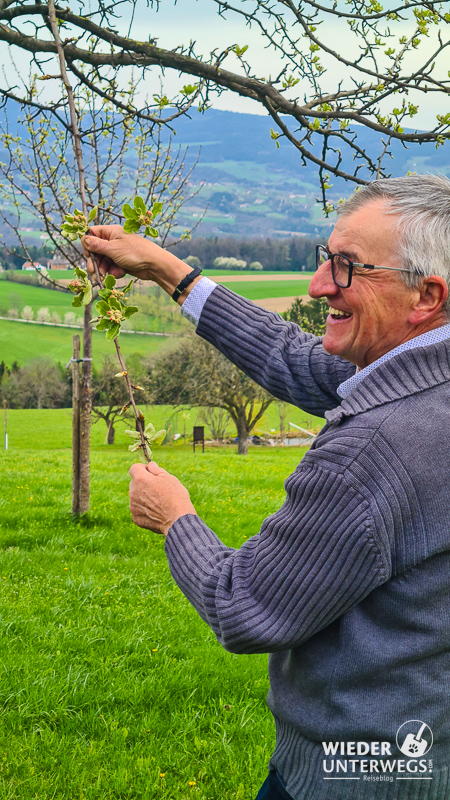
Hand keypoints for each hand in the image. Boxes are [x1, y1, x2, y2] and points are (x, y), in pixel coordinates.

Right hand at [82, 225, 200, 300]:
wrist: (154, 265)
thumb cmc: (135, 252)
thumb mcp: (113, 248)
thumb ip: (97, 245)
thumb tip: (83, 239)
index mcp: (111, 232)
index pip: (93, 233)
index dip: (88, 243)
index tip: (87, 254)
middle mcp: (114, 240)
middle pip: (96, 250)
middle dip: (95, 261)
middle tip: (92, 271)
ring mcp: (118, 252)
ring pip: (104, 260)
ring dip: (103, 268)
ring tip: (104, 276)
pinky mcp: (122, 262)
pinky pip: (112, 267)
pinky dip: (114, 271)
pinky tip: (119, 273)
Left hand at [129, 461, 196, 535]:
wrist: (177, 520)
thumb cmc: (175, 497)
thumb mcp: (169, 478)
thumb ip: (157, 470)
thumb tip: (150, 465)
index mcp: (140, 479)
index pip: (134, 468)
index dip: (142, 468)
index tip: (151, 472)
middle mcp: (133, 492)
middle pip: (134, 483)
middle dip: (143, 483)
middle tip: (158, 488)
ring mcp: (133, 506)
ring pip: (136, 497)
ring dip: (143, 496)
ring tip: (159, 502)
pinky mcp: (136, 518)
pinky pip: (138, 509)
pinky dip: (145, 509)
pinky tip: (157, 512)